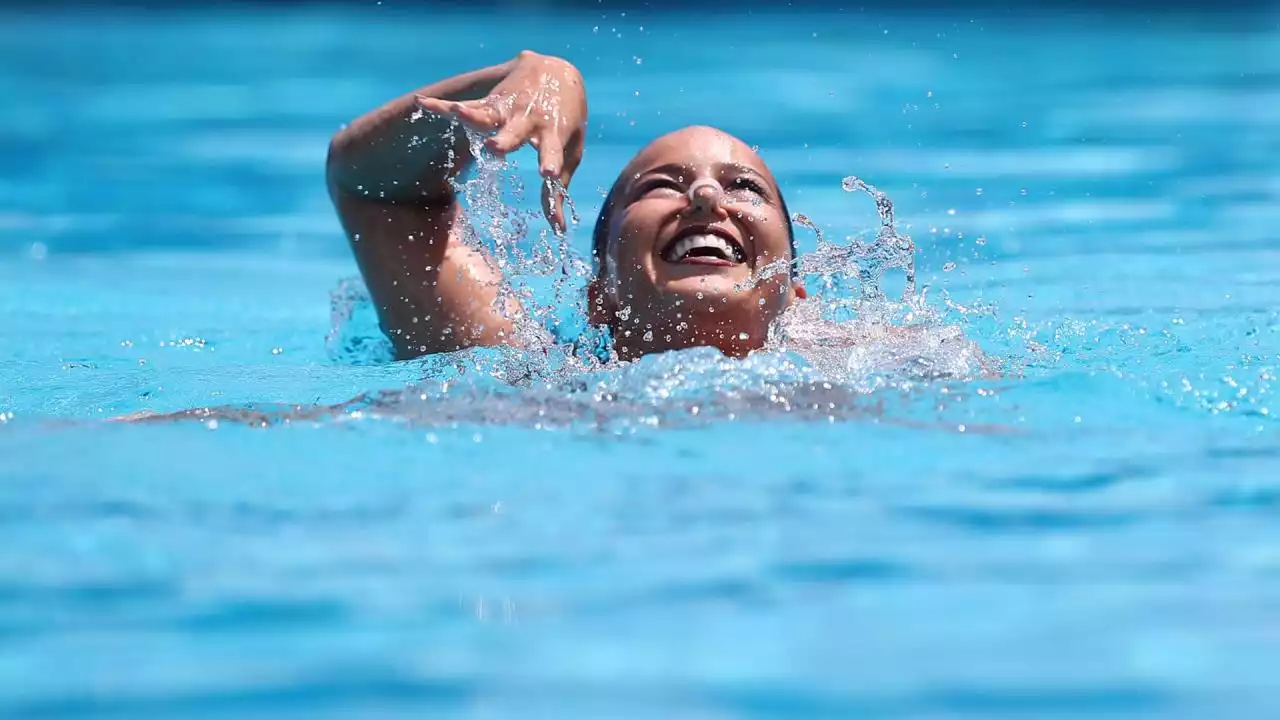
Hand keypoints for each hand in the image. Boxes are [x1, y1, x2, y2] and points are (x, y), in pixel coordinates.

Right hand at [416, 51, 586, 233]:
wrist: (557, 72)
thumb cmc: (565, 123)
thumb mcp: (569, 154)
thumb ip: (557, 192)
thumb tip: (558, 231)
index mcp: (553, 133)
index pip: (552, 151)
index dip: (550, 162)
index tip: (547, 174)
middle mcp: (529, 119)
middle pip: (515, 132)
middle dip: (505, 139)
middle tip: (495, 148)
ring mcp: (508, 108)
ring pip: (487, 114)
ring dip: (472, 116)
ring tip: (457, 113)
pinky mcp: (491, 102)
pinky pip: (465, 106)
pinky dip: (443, 106)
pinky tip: (421, 105)